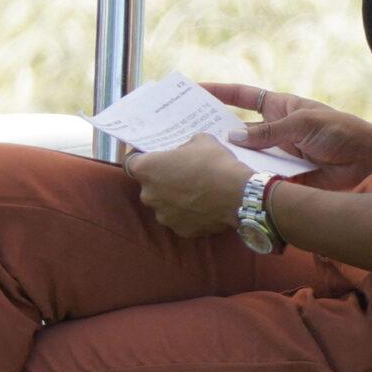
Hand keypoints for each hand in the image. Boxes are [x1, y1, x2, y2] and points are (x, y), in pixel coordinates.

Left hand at [122, 134, 253, 237]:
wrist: (240, 195)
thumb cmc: (216, 163)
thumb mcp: (201, 141)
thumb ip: (185, 145)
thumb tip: (185, 151)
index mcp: (146, 169)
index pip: (131, 163)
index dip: (140, 159)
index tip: (151, 157)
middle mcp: (148, 195)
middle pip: (149, 186)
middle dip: (162, 180)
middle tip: (182, 174)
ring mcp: (163, 215)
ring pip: (165, 205)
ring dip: (175, 199)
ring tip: (196, 192)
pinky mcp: (181, 230)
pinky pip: (181, 219)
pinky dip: (189, 214)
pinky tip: (204, 207)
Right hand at [199, 82, 371, 190]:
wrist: (368, 159)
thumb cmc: (339, 131)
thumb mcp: (302, 124)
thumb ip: (268, 132)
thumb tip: (231, 138)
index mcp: (277, 108)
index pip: (241, 96)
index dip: (218, 92)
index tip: (193, 90)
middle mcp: (272, 130)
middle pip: (237, 129)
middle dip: (214, 129)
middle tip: (184, 131)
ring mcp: (276, 153)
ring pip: (245, 155)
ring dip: (228, 157)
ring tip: (198, 159)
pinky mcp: (283, 174)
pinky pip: (259, 175)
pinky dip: (246, 178)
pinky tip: (227, 181)